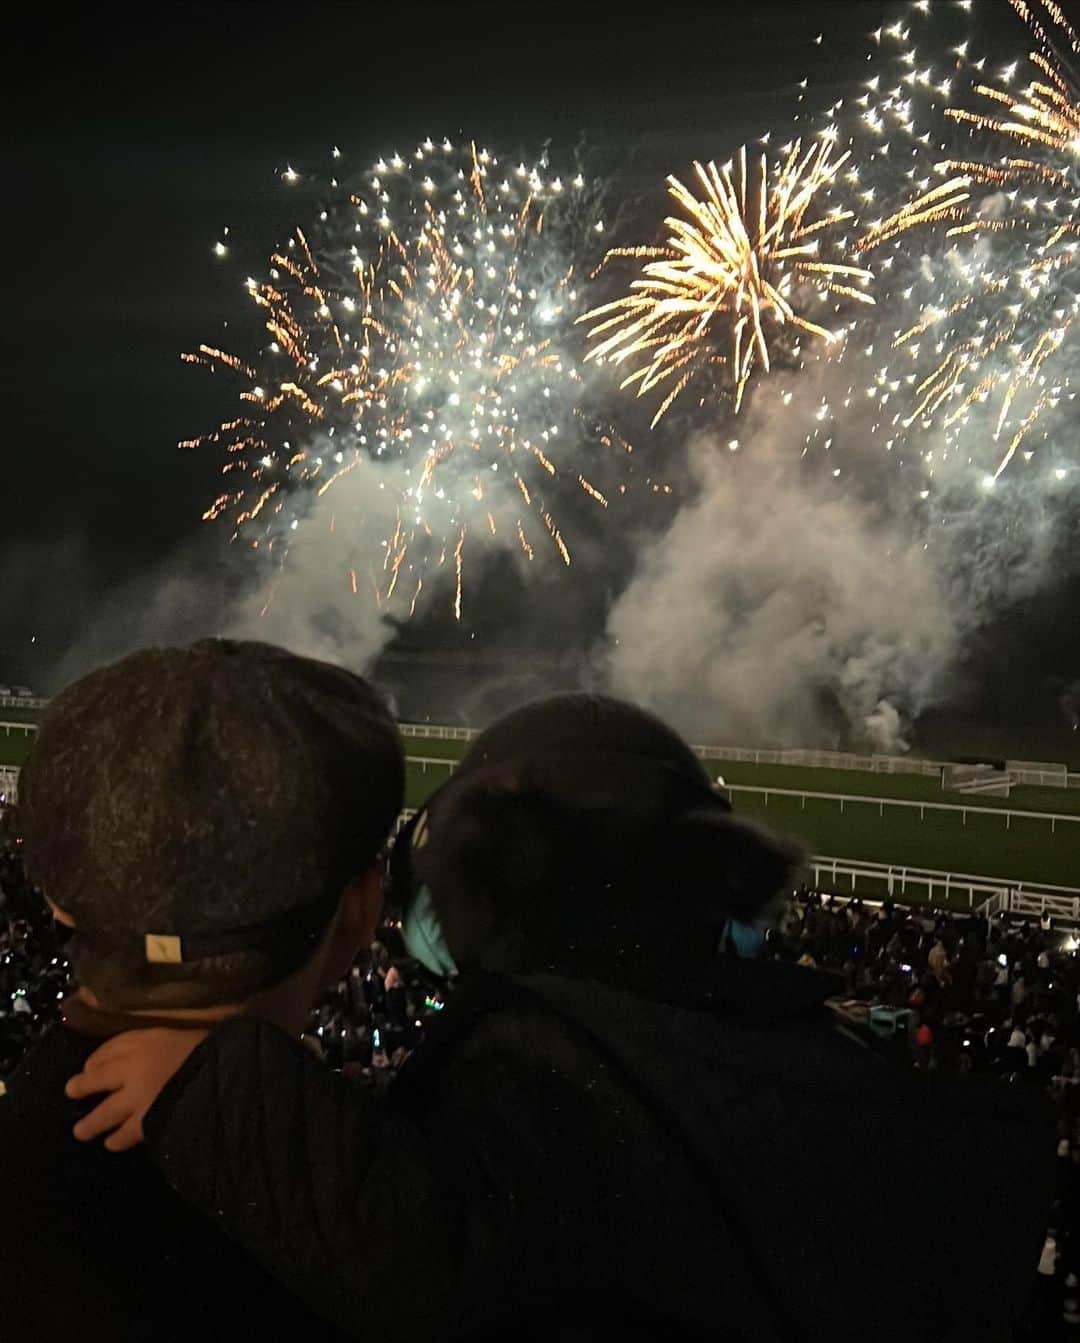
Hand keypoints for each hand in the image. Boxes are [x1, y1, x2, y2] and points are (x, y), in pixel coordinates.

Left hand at [65, 1027, 207, 1151]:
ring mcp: (138, 1099)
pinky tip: (114, 1143)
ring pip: (105, 1113)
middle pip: (98, 1078)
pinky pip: (126, 1135)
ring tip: (82, 1132)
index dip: (97, 1058)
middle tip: (71, 1091)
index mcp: (147, 1042)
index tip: (90, 1067)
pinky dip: (118, 1140)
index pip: (111, 1048)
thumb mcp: (187, 1036)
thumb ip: (167, 1045)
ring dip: (92, 1124)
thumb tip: (145, 1058)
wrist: (221, 1079)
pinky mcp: (146, 1124)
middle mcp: (135, 1069)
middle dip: (82, 1086)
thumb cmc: (208, 1051)